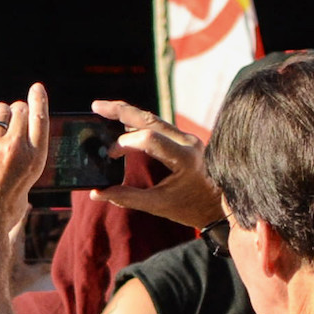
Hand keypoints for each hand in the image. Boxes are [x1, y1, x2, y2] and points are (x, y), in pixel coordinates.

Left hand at [0, 84, 51, 246]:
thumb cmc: (5, 210)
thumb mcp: (28, 184)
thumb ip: (26, 161)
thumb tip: (22, 146)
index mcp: (36, 158)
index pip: (40, 118)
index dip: (38, 99)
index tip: (36, 88)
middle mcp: (17, 148)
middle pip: (19, 110)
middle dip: (16, 110)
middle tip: (11, 119)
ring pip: (0, 112)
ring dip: (0, 113)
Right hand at [88, 98, 223, 230]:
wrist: (217, 205)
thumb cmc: (189, 207)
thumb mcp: (156, 205)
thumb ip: (126, 197)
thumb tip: (97, 192)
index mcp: (184, 158)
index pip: (148, 139)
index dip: (123, 144)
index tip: (110, 156)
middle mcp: (188, 142)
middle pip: (150, 119)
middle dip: (122, 111)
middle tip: (96, 106)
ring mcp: (187, 138)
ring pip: (154, 119)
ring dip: (128, 113)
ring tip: (104, 109)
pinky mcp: (183, 139)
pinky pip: (158, 125)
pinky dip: (138, 123)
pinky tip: (122, 122)